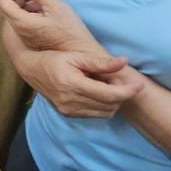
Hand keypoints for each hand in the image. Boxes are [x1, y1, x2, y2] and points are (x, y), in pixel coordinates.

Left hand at [0, 0, 101, 54]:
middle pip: (8, 9)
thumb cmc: (70, 31)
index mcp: (22, 23)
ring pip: (16, 16)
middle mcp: (20, 32)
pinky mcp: (32, 41)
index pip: (3, 3)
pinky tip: (43, 10)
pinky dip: (29, 13)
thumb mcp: (55, 7)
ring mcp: (25, 38)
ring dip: (23, 4)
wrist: (80, 54)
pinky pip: (23, 23)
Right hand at [15, 49, 142, 118]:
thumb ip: (100, 61)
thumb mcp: (76, 56)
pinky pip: (95, 114)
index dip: (128, 91)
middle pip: (110, 105)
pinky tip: (97, 92)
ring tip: (106, 85)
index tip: (139, 85)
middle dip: (121, 94)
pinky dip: (103, 105)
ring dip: (113, 101)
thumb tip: (124, 61)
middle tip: (117, 79)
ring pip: (105, 113)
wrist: (31, 70)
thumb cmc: (54, 59)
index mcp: (72, 84)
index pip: (108, 94)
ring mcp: (68, 110)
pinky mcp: (68, 114)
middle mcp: (70, 101)